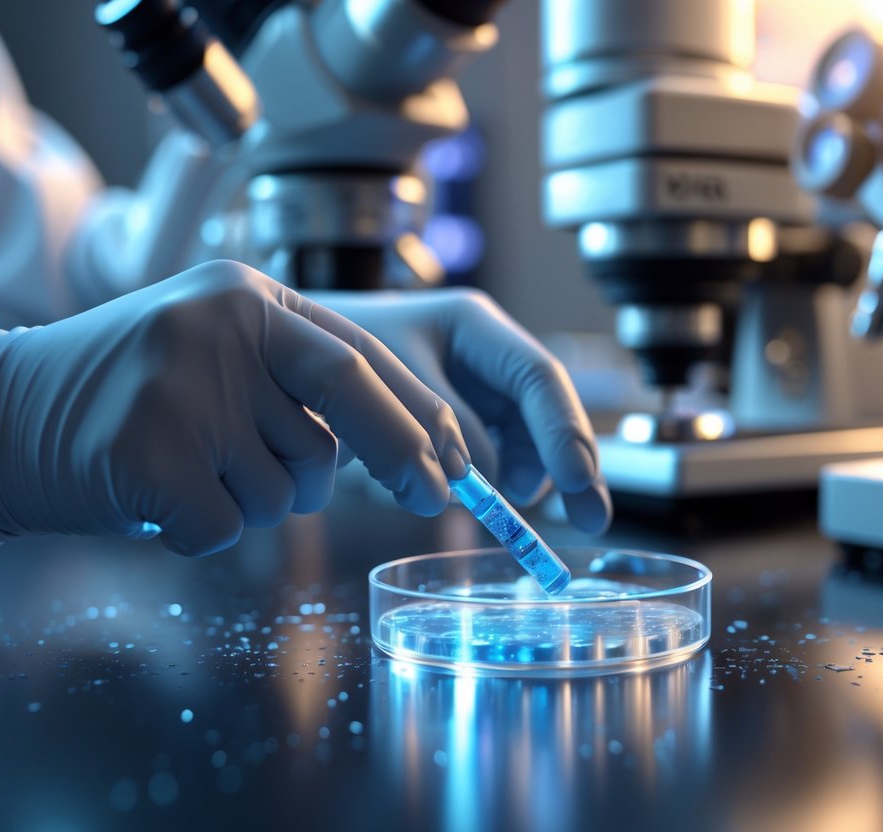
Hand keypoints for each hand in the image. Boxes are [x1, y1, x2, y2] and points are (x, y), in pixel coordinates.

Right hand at [0, 261, 470, 555]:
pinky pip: (231, 526)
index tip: (457, 464)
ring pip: (288, 487)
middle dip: (400, 463)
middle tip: (434, 498)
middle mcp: (221, 329)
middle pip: (341, 421)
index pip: (360, 358)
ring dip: (259, 500)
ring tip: (195, 467)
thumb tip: (417, 444)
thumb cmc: (132, 391)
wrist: (4, 413)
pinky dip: (204, 531)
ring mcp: (185, 390)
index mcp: (247, 297)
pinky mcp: (153, 456)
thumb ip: (300, 379)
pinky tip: (159, 499)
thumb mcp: (220, 352)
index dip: (419, 417)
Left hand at [310, 288, 611, 533]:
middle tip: (594, 521)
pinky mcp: (465, 416)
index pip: (539, 377)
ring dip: (532, 475)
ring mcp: (479, 385)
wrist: (288, 351)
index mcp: (474, 325)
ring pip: (528, 436)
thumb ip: (440, 427)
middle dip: (574, 464)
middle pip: (549, 409)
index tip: (575, 483)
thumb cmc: (327, 352)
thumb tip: (484, 479)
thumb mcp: (384, 384)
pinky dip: (500, 480)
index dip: (563, 431)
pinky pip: (499, 452)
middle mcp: (488, 352)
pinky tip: (491, 496)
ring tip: (512, 505)